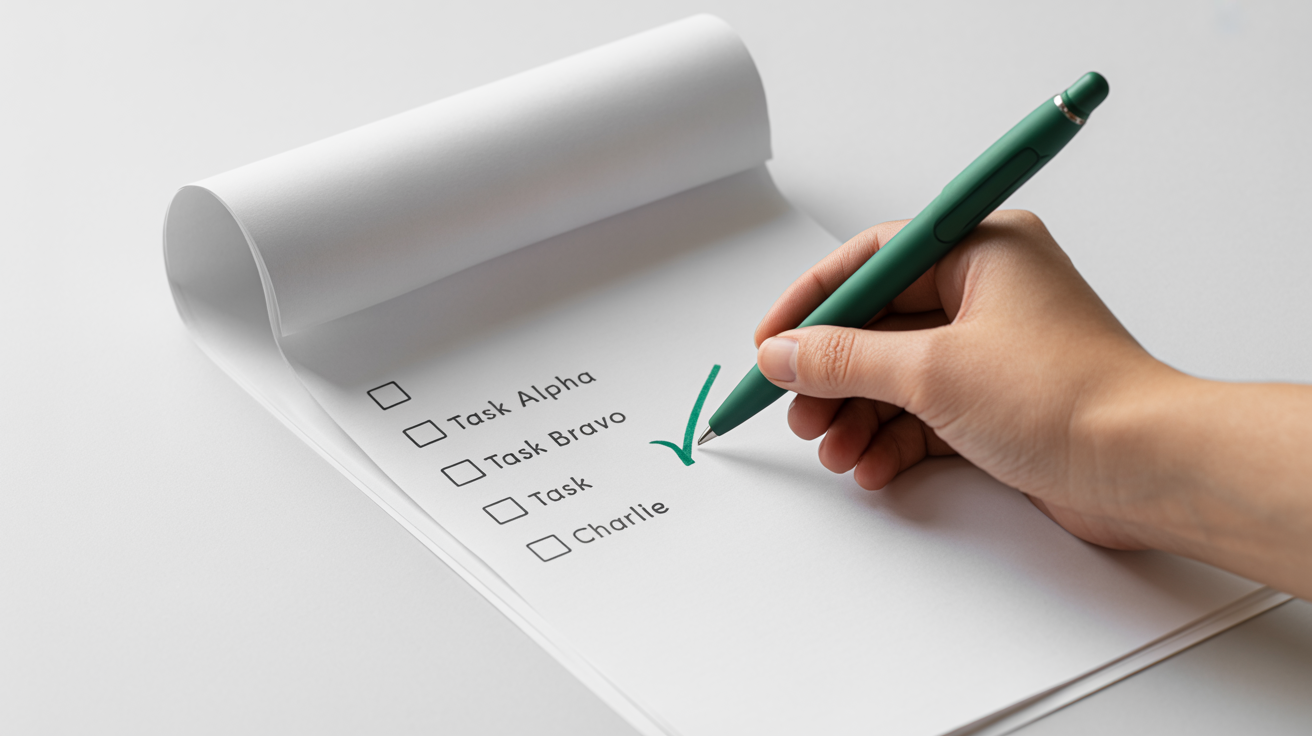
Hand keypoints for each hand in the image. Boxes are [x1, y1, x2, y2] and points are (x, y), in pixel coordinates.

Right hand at [753, 210, 1166, 550]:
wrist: (1147, 469)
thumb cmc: (1068, 399)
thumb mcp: (933, 371)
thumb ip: (846, 360)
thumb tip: (785, 353)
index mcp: (983, 249)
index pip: (873, 259)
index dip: (814, 303)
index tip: (771, 341)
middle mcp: (990, 291)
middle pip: (881, 323)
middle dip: (834, 374)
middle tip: (797, 408)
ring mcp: (995, 349)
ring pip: (899, 373)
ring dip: (858, 414)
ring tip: (833, 450)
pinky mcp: (1000, 402)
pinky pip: (926, 411)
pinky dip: (894, 439)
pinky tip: (873, 466)